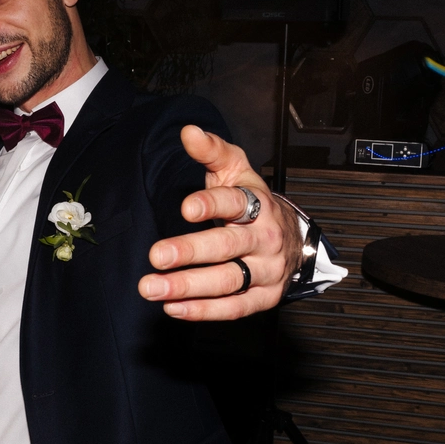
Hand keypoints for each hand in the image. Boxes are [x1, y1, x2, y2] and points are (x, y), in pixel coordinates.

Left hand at [137, 126, 302, 319]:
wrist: (291, 237)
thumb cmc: (252, 201)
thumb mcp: (235, 170)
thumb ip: (211, 152)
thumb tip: (188, 132)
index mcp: (257, 205)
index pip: (236, 204)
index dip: (211, 205)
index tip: (186, 209)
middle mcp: (265, 239)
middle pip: (227, 246)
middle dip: (190, 251)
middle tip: (157, 255)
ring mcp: (267, 271)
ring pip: (228, 281)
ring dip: (187, 287)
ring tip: (152, 288)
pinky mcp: (264, 298)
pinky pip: (234, 308)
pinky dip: (203, 310)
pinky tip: (173, 307)